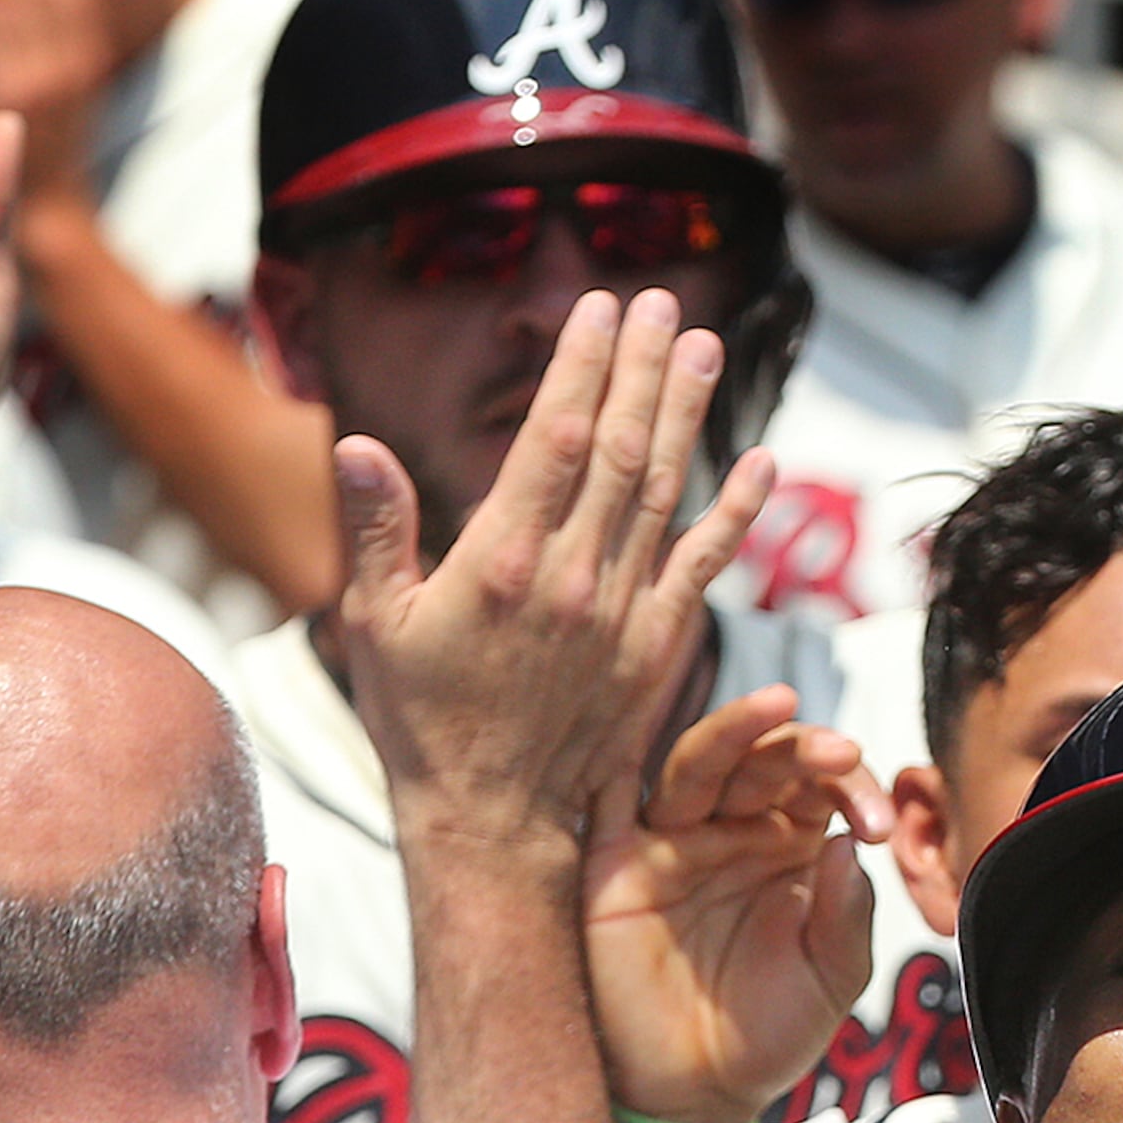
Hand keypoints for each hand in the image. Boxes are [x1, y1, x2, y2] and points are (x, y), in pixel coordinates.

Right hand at [333, 288, 775, 866]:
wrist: (493, 821)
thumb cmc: (421, 721)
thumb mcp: (375, 624)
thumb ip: (377, 530)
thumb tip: (359, 442)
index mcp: (501, 564)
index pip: (555, 440)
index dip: (582, 368)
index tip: (601, 308)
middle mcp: (573, 581)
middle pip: (621, 451)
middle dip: (641, 369)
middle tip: (662, 302)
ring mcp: (622, 615)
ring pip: (665, 494)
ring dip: (688, 416)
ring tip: (704, 346)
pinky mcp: (656, 650)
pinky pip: (704, 567)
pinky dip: (737, 513)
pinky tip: (763, 462)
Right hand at [588, 685, 889, 1122]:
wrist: (695, 1093)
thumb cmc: (768, 1033)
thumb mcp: (831, 977)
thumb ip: (846, 913)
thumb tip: (844, 844)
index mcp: (789, 845)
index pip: (819, 784)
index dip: (851, 786)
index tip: (876, 825)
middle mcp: (731, 830)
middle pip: (762, 760)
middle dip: (802, 749)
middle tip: (841, 755)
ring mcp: (671, 841)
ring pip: (697, 764)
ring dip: (735, 731)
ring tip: (778, 705)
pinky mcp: (616, 866)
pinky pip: (612, 801)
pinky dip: (620, 762)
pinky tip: (645, 731)